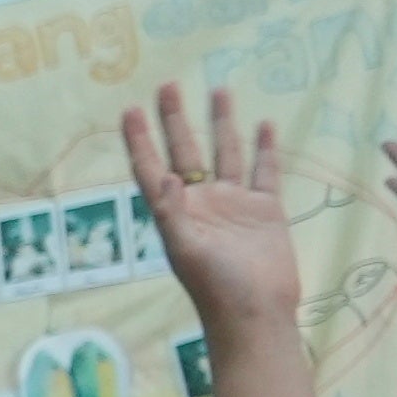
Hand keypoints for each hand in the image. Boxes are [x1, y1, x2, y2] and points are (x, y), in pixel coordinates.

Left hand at [124, 84, 300, 330]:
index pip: (151, 168)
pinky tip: (264, 124)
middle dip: (176, 119)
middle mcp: (202, 202)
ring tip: (219, 89)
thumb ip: (172, 214)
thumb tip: (165, 177)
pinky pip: (265, 171)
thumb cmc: (216, 288)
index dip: (139, 140)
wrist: (258, 312)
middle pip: (185, 151)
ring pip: (226, 153)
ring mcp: (235, 204)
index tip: (130, 109)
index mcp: (175, 212)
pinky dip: (264, 148)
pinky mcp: (266, 209)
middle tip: (168, 85)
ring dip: (222, 123)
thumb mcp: (186, 251)